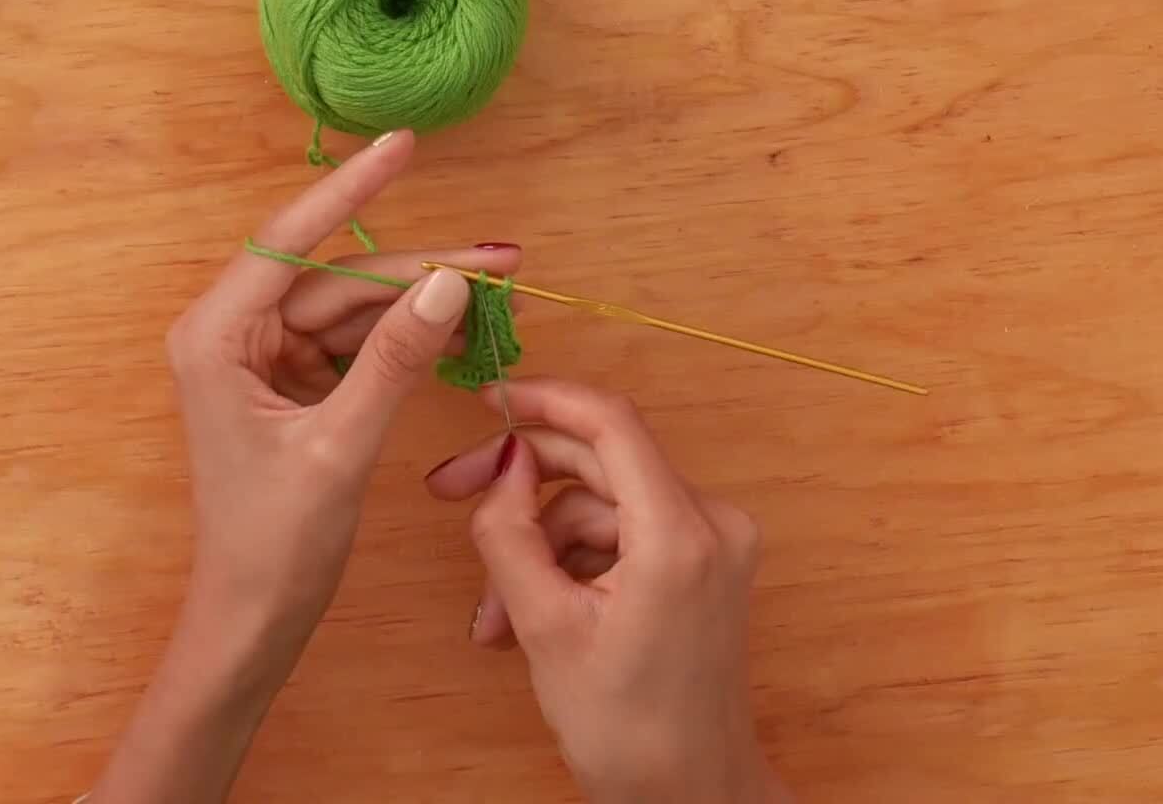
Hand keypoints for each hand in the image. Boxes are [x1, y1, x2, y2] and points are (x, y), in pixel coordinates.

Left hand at [168, 128, 520, 651]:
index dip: (353, 187)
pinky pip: (355, 343)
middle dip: (418, 268)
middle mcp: (232, 334)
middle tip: (504, 260)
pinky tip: (461, 331)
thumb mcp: (341, 445)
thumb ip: (394, 359)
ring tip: (499, 293)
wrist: (252, 621)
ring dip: (420, 303)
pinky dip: (405, 339)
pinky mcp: (290, 386)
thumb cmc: (273, 543)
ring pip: (353, 308)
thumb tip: (447, 282)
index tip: (404, 143)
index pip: (292, 239)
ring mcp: (263, 359)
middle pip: (337, 277)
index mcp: (217, 335)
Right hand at [426, 379, 788, 803]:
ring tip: (494, 611)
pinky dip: (572, 563)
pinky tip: (528, 612)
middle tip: (449, 494)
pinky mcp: (704, 563)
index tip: (489, 399)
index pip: (610, 422)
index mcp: (679, 534)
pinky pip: (623, 534)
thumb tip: (501, 464)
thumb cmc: (629, 730)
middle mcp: (711, 523)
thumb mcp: (543, 626)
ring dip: (539, 545)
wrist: (691, 794)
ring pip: (601, 507)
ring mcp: (714, 543)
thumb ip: (511, 531)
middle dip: (521, 484)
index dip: (542, 400)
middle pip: (600, 462)